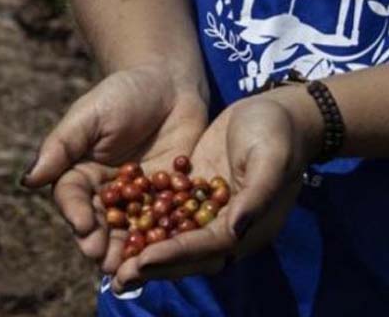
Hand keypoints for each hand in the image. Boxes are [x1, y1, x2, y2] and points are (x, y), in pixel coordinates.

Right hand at [21, 63, 207, 273]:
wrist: (169, 83)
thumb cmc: (124, 92)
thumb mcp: (90, 114)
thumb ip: (62, 146)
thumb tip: (27, 180)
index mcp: (80, 172)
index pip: (73, 198)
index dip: (76, 214)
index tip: (83, 227)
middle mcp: (106, 191)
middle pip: (99, 223)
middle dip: (100, 243)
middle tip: (104, 260)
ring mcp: (139, 199)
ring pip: (130, 230)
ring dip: (129, 251)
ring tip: (132, 267)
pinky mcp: (169, 200)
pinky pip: (165, 223)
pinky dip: (165, 239)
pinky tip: (168, 252)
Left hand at [110, 87, 321, 291]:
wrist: (278, 112)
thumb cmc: (278, 133)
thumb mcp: (271, 159)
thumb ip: (256, 195)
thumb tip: (235, 228)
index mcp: (248, 227)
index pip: (206, 247)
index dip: (175, 254)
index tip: (143, 260)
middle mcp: (227, 227)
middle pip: (185, 253)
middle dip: (152, 265)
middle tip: (117, 277)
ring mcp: (209, 212)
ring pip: (172, 239)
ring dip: (144, 253)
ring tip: (110, 265)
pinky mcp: (195, 193)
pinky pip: (167, 215)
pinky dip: (144, 224)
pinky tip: (116, 226)